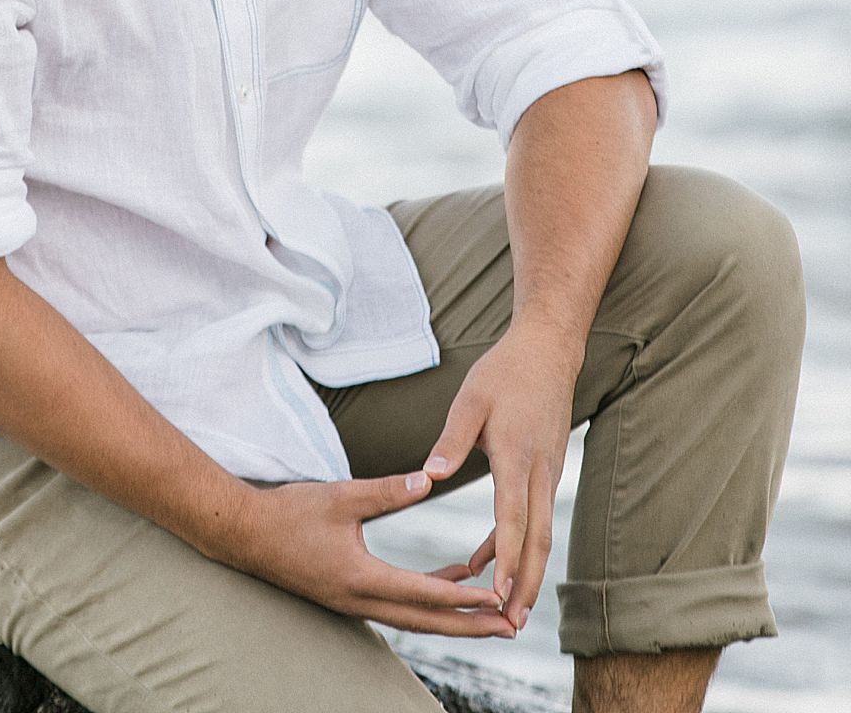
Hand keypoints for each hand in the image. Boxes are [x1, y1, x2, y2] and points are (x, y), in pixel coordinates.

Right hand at [223, 470, 517, 638]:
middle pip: (426, 622)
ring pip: (416, 618)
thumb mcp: (341, 495)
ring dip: (454, 618)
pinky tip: (453, 577)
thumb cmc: (290, 512)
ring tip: (492, 612)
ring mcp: (355, 602)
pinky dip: (430, 598)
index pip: (422, 594)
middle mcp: (361, 600)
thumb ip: (387, 491)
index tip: (496, 598)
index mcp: (360, 577)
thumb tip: (429, 479)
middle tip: (509, 627)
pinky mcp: (351, 594)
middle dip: (470, 626)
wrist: (245, 534)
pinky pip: (401, 604)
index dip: (462, 598)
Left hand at [420, 319, 580, 633]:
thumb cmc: (503, 372)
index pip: (513, 518)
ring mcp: (548, 473)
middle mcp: (539, 472)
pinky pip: (536, 517)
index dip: (505, 558)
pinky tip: (491, 560)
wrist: (548, 352)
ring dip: (527, 572)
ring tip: (507, 611)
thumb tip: (428, 478)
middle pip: (538, 540)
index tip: (496, 593)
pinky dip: (518, 544)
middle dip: (526, 584)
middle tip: (511, 625)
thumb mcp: (470, 399)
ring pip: (541, 534)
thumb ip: (450, 440)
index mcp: (516, 455)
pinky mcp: (546, 472)